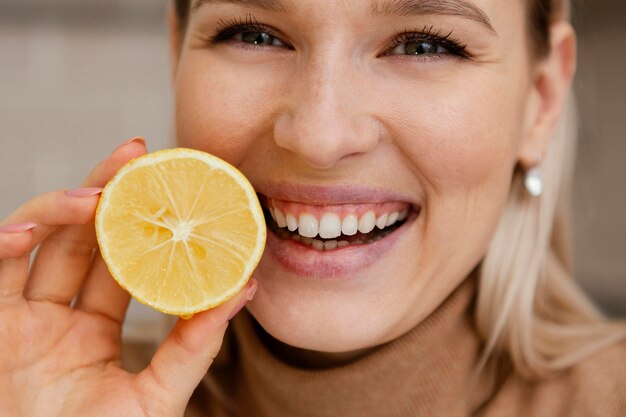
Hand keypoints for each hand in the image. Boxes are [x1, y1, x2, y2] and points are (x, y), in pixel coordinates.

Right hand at [0, 139, 255, 416]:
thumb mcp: (158, 395)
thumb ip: (194, 347)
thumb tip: (244, 290)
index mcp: (95, 329)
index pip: (120, 261)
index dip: (142, 223)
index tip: (170, 185)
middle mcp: (58, 317)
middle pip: (81, 238)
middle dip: (105, 191)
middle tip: (136, 154)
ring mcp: (23, 320)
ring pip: (38, 243)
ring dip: (62, 209)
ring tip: (97, 194)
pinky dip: (2, 246)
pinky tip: (26, 231)